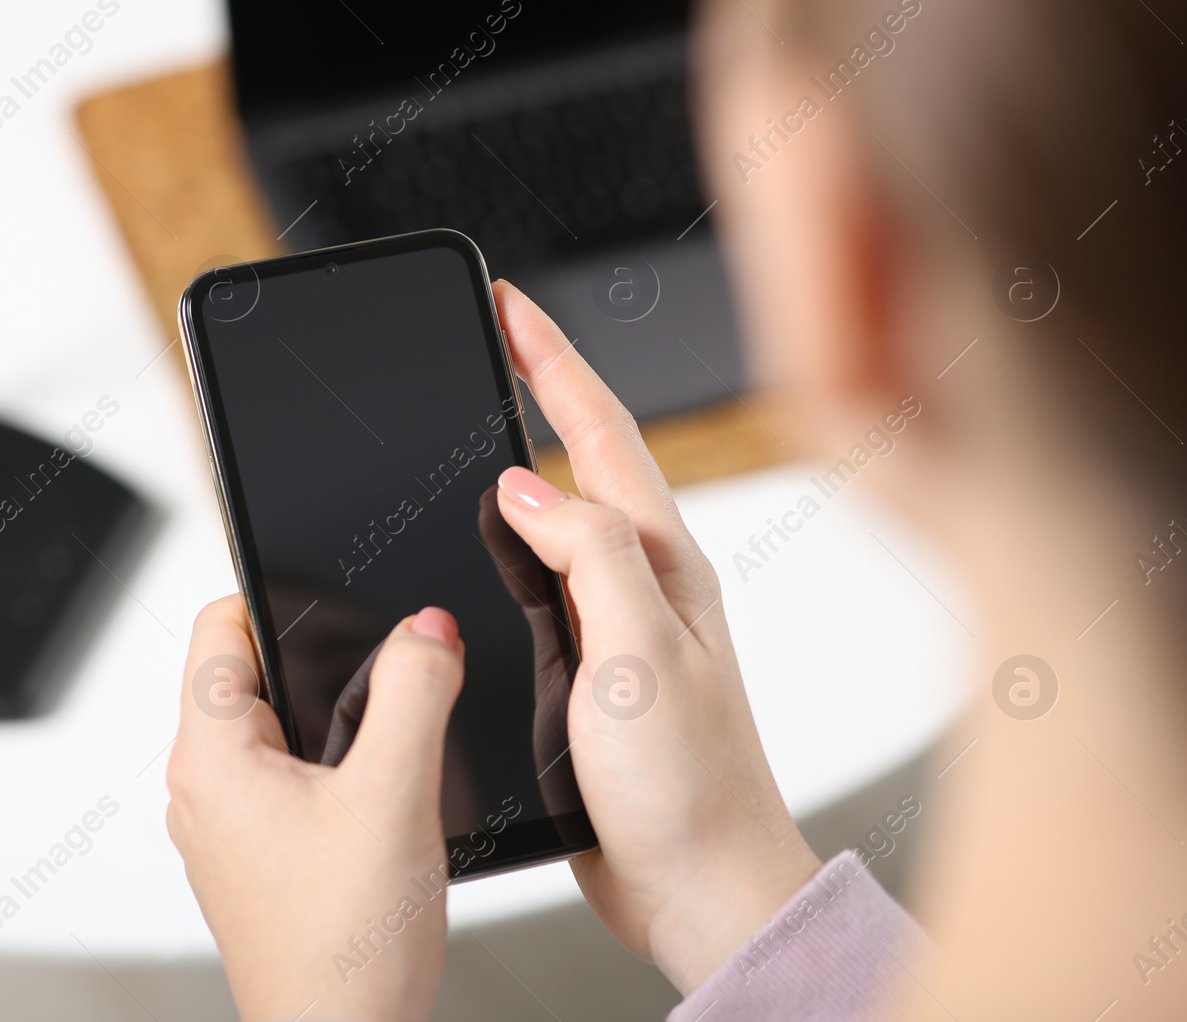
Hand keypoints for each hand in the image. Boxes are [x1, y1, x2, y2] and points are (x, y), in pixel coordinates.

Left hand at [167, 597, 463, 1021]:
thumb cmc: (345, 949)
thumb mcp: (395, 793)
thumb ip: (413, 691)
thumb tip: (426, 627)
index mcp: (212, 757)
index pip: (220, 623)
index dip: (280, 594)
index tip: (341, 597)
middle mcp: (204, 790)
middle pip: (251, 673)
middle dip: (323, 660)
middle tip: (388, 674)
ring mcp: (226, 829)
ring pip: (275, 731)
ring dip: (333, 721)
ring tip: (387, 745)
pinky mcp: (257, 861)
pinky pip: (286, 782)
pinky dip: (332, 771)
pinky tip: (380, 800)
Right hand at [490, 279, 821, 993]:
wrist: (703, 884)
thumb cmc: (689, 786)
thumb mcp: (638, 657)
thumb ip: (588, 559)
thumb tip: (523, 486)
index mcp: (662, 561)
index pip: (599, 430)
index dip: (550, 358)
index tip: (507, 302)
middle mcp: (646, 579)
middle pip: (585, 454)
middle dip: (540, 382)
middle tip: (492, 333)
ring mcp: (622, 620)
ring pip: (564, 513)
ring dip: (525, 454)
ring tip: (483, 411)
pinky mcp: (595, 665)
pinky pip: (547, 577)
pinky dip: (512, 539)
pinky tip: (486, 543)